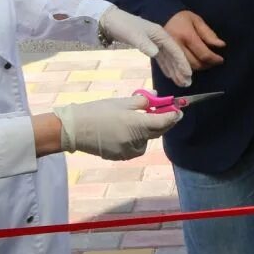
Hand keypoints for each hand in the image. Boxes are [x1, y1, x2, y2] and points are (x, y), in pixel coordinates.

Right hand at [53, 95, 180, 160]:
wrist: (74, 129)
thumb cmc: (97, 111)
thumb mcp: (121, 102)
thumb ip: (142, 101)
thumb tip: (156, 97)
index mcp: (138, 125)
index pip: (164, 121)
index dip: (174, 115)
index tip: (179, 110)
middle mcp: (136, 140)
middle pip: (158, 132)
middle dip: (163, 122)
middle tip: (164, 113)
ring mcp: (128, 151)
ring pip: (146, 141)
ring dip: (147, 132)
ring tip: (137, 121)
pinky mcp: (120, 157)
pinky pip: (135, 147)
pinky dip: (136, 139)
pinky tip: (126, 131)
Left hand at [99, 7, 192, 87]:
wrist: (111, 20)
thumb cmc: (123, 26)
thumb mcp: (134, 35)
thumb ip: (145, 44)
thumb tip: (156, 54)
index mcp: (160, 34)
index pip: (175, 50)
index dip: (182, 62)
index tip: (188, 74)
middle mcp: (161, 38)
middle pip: (174, 55)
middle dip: (181, 69)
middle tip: (187, 83)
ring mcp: (155, 42)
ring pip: (168, 58)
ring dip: (175, 70)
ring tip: (181, 82)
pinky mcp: (149, 46)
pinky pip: (161, 58)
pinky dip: (166, 67)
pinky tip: (170, 75)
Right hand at [164, 10, 226, 69]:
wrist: (159, 17)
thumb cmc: (181, 18)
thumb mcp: (197, 21)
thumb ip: (208, 34)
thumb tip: (221, 45)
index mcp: (186, 36)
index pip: (204, 54)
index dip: (214, 59)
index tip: (221, 59)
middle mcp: (176, 47)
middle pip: (195, 64)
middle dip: (207, 65)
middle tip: (213, 62)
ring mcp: (168, 54)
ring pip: (186, 71)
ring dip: (198, 70)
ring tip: (204, 65)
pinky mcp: (162, 59)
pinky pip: (174, 72)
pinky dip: (183, 75)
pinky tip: (190, 72)